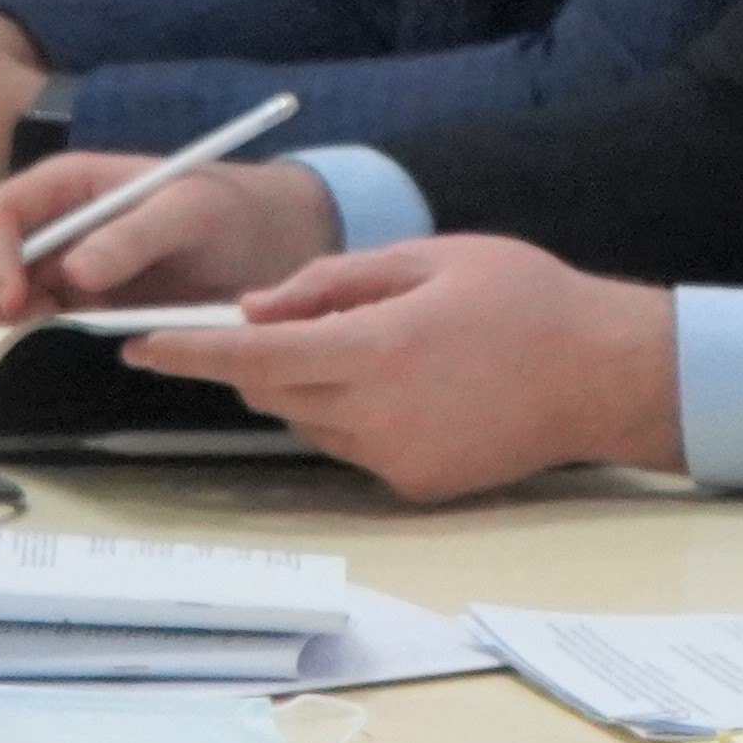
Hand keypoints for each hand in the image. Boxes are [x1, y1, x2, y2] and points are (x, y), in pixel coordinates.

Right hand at [0, 151, 340, 317]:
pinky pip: (55, 323)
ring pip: (16, 298)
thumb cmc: (233, 210)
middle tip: (25, 322)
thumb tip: (75, 271)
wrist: (276, 247)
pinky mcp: (96, 307)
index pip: (1, 211)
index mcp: (74, 185)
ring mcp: (76, 269)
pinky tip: (86, 335)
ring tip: (62, 327)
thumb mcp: (192, 211)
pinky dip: (53, 334)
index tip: (13, 298)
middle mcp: (64, 226)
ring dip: (19, 318)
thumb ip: (136, 235)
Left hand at [123, 235, 680, 499]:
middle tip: (291, 317)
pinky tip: (414, 382)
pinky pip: (352, 445)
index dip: (189, 351)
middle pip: (274, 391)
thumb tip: (255, 309)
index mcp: (378, 349)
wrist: (604, 372)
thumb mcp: (428, 256)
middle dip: (261, 357)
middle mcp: (378, 415)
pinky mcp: (415, 486)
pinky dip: (354, 413)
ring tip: (380, 342)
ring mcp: (396, 459)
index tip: (138, 343)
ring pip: (310, 420)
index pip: (255, 357)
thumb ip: (333, 282)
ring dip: (311, 384)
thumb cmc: (524, 299)